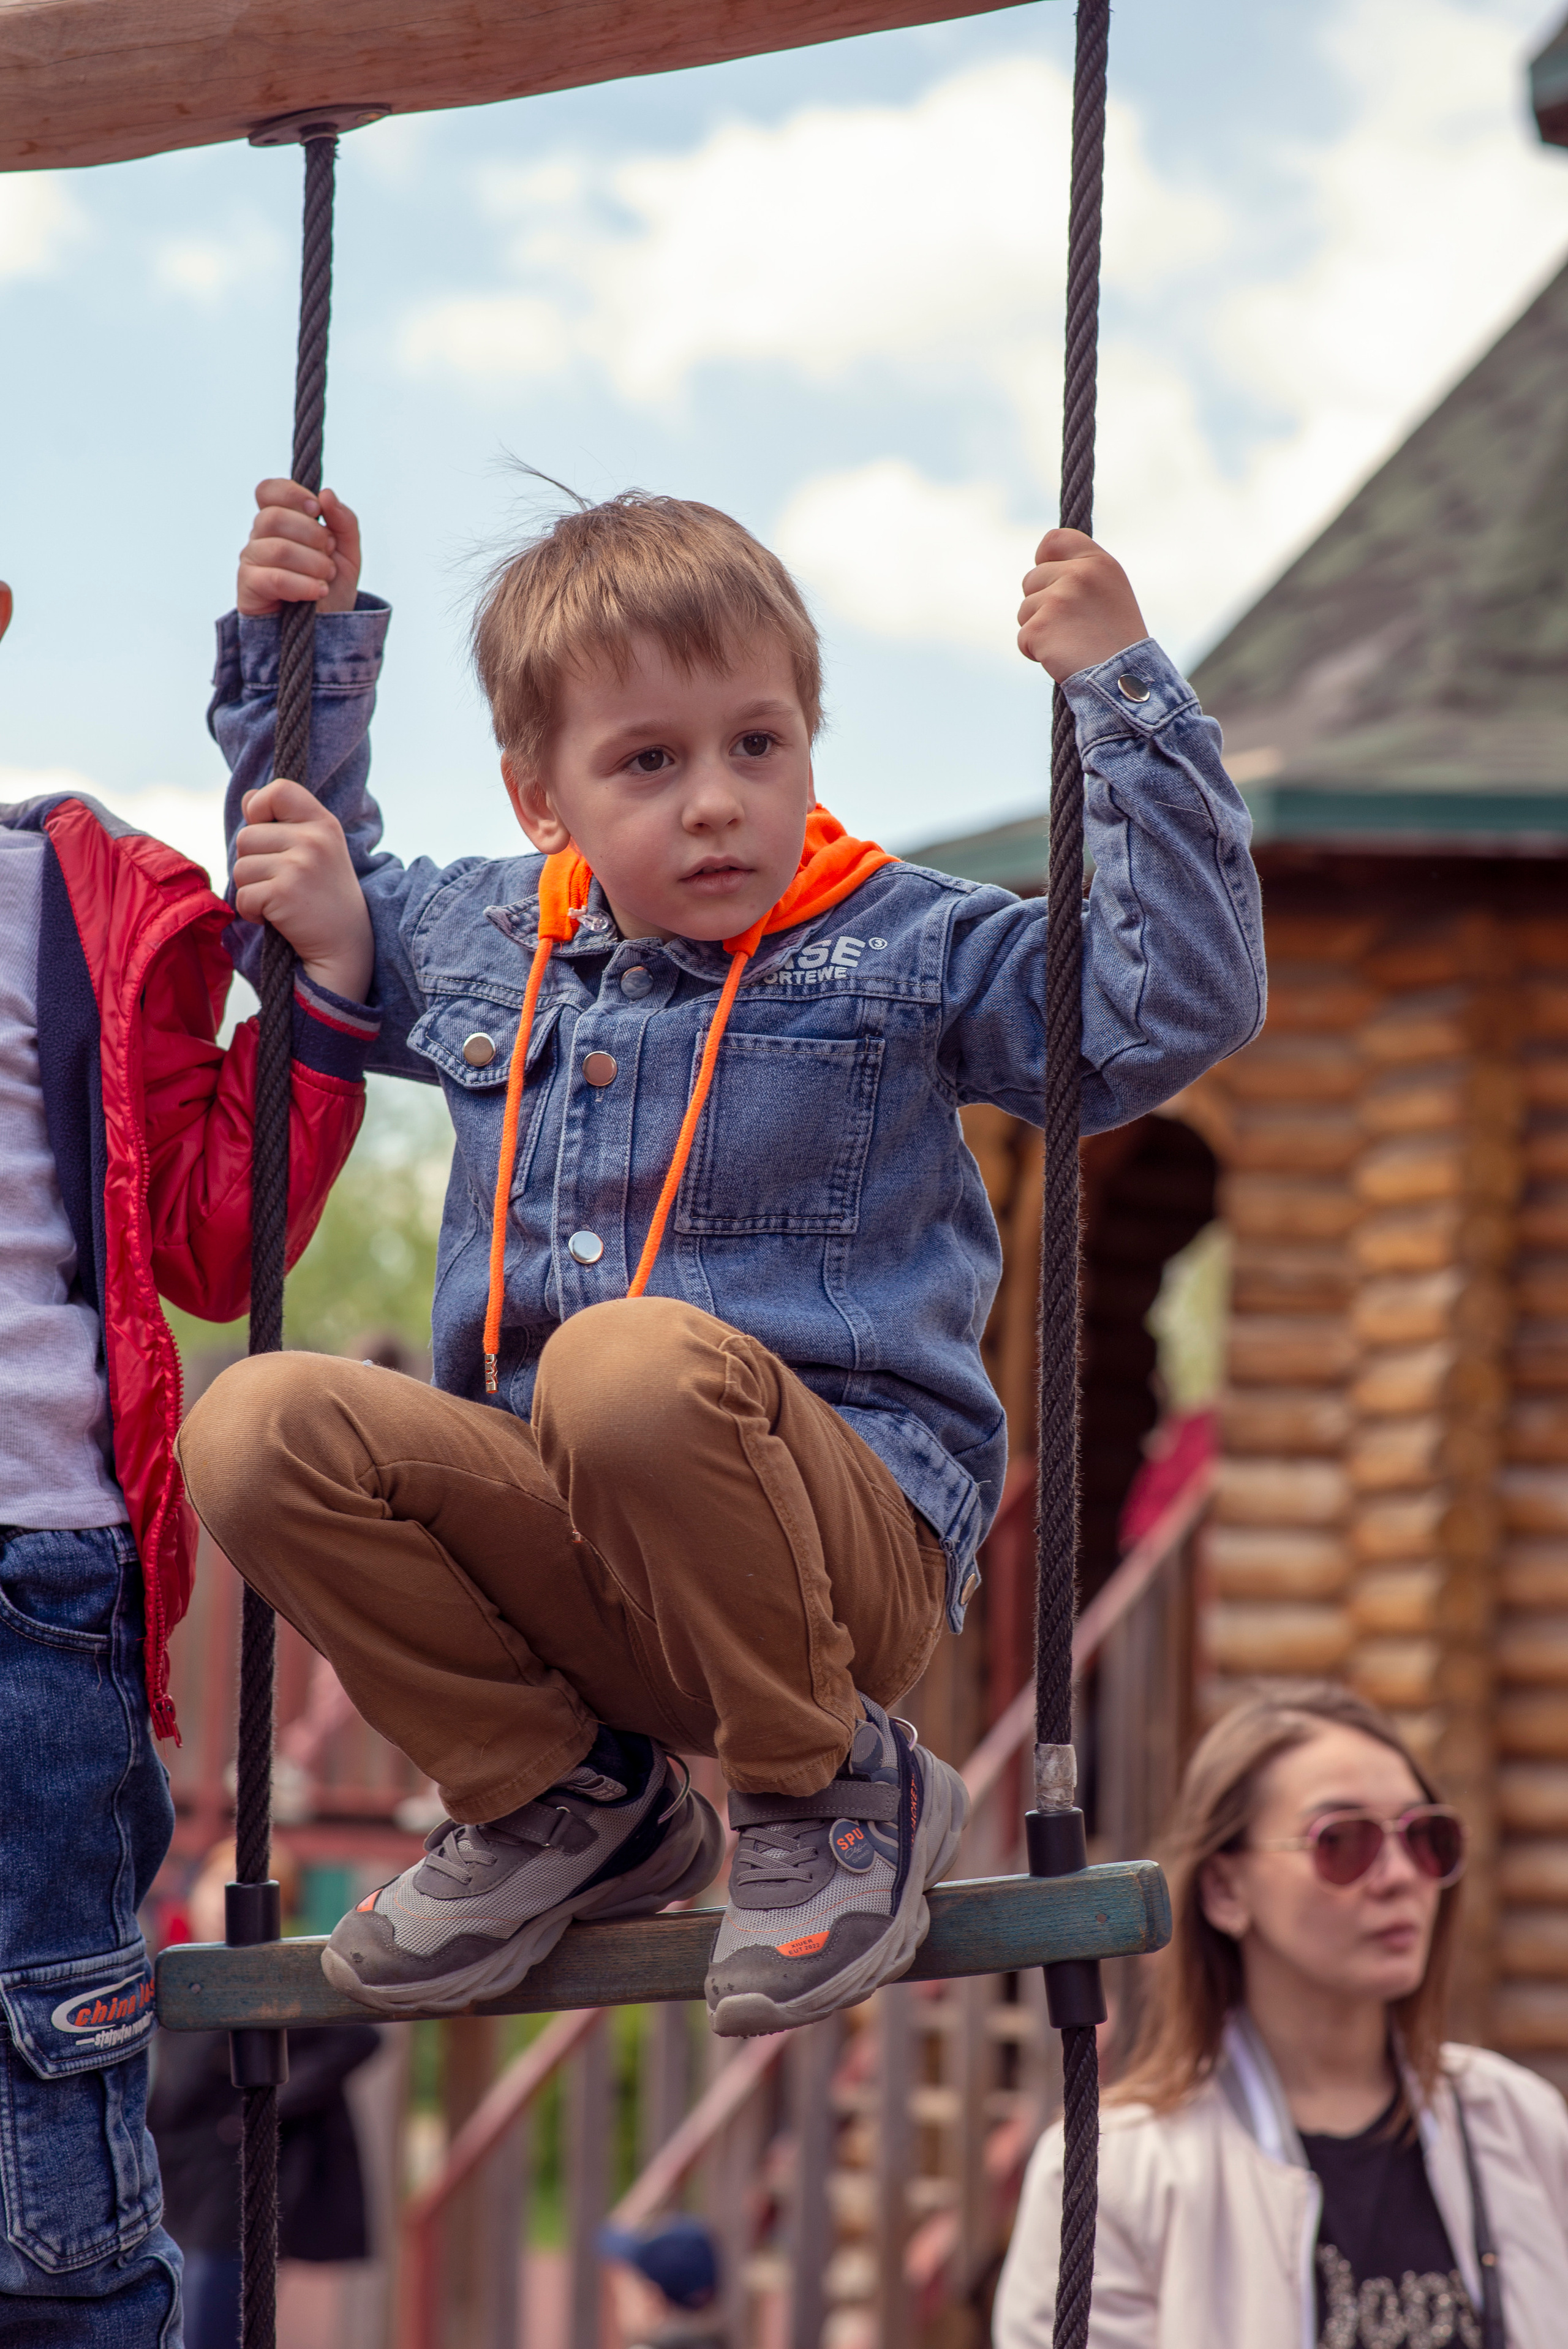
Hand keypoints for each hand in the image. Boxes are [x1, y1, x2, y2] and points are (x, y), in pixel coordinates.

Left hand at [234, 778, 373, 1003]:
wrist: (345, 947)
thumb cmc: (325, 898)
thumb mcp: (317, 850)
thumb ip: (285, 822)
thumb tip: (248, 799)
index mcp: (323, 823)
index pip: (279, 790)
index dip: (260, 807)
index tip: (267, 831)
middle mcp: (314, 839)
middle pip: (246, 836)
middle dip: (253, 863)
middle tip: (280, 883)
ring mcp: (300, 865)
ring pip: (240, 867)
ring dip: (251, 889)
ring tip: (279, 901)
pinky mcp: (285, 892)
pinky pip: (243, 895)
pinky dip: (251, 912)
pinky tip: (274, 917)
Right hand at [238, 480, 361, 616]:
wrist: (326, 631)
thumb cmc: (331, 588)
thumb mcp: (348, 553)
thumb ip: (344, 521)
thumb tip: (326, 494)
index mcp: (281, 521)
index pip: (269, 491)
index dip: (291, 493)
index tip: (316, 509)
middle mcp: (260, 537)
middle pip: (274, 517)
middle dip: (312, 534)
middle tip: (329, 553)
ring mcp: (251, 561)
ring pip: (277, 548)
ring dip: (312, 563)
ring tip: (326, 577)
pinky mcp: (249, 587)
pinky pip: (274, 578)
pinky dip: (302, 584)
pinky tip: (318, 591)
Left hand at [1017, 529, 1146, 682]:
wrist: (1125, 681)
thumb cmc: (1118, 641)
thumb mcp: (1110, 592)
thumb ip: (1082, 573)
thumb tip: (1045, 567)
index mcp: (1098, 561)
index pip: (1054, 540)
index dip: (1045, 558)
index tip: (1049, 576)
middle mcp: (1078, 574)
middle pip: (1031, 579)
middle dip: (1041, 603)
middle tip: (1071, 626)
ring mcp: (1058, 599)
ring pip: (1024, 610)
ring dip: (1039, 629)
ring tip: (1070, 643)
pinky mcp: (1040, 627)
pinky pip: (1023, 637)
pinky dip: (1035, 652)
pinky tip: (1061, 657)